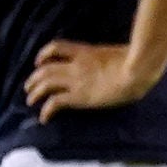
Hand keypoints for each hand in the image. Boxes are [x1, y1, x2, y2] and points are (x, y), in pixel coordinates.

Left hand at [26, 40, 158, 119]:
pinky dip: (46, 110)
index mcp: (86, 52)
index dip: (44, 54)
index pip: (57, 47)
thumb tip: (120, 60)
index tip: (39, 61)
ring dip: (35, 93)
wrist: (137, 70)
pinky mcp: (78, 96)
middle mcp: (75, 65)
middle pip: (45, 69)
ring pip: (45, 84)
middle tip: (29, 87)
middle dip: (34, 78)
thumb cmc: (137, 60)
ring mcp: (76, 81)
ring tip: (30, 100)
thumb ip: (112, 56)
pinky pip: (55, 103)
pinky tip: (44, 118)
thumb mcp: (120, 53)